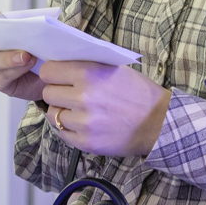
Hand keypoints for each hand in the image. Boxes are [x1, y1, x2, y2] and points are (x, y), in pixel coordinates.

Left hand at [40, 61, 171, 157]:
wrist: (157, 121)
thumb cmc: (137, 92)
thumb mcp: (113, 67)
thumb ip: (86, 65)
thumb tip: (60, 62)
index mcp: (89, 73)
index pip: (48, 71)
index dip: (52, 73)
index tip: (57, 76)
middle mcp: (83, 97)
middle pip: (48, 93)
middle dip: (56, 92)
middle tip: (68, 93)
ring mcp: (83, 122)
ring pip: (53, 114)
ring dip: (62, 111)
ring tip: (77, 109)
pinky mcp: (86, 142)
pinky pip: (62, 133)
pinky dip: (68, 128)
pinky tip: (82, 122)